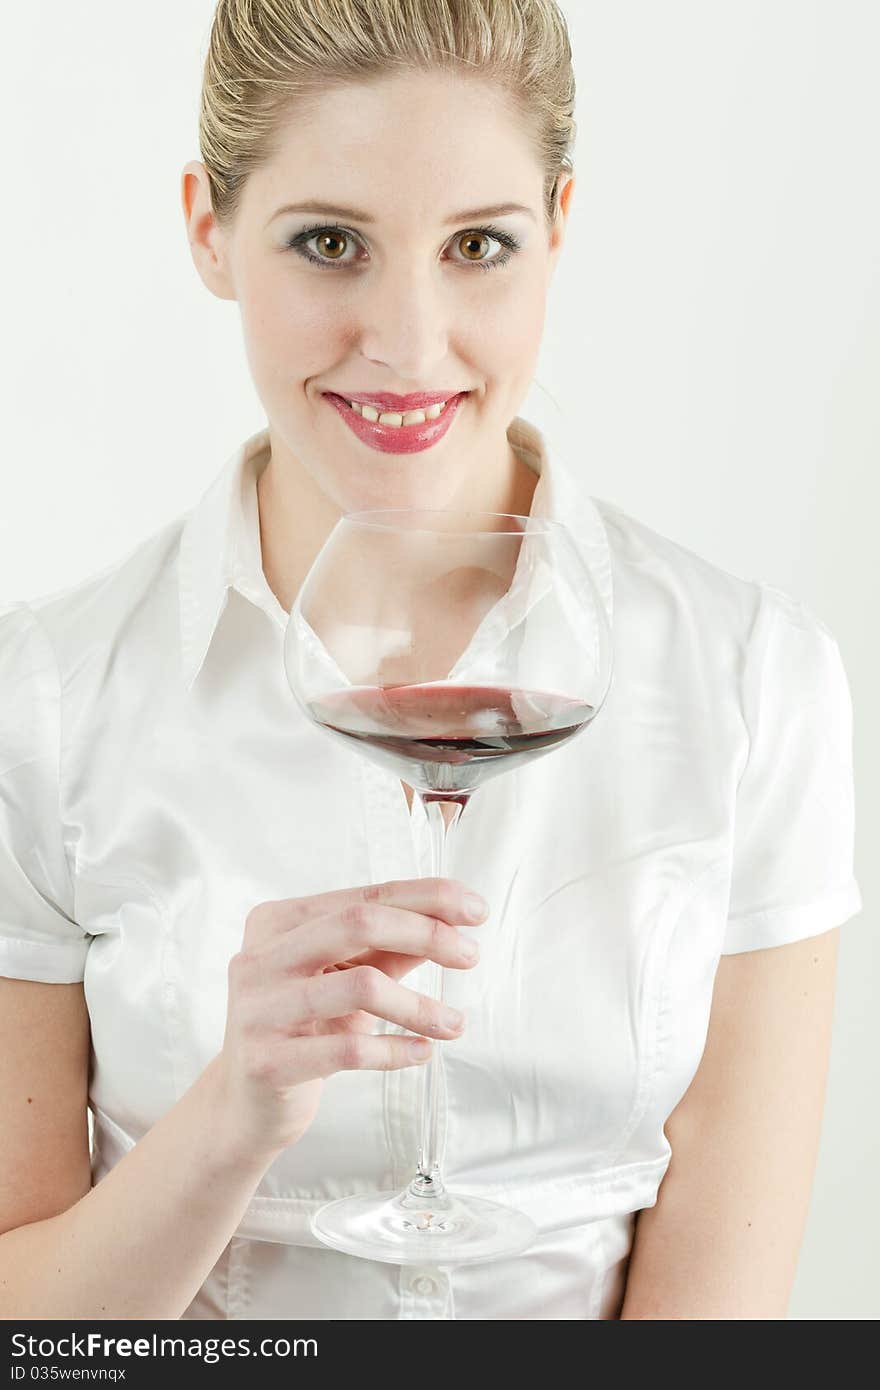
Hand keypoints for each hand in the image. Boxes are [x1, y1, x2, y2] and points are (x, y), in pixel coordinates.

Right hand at [213, 877, 487, 1157]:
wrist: (249, 1104)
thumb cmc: (306, 1028)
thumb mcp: (346, 977)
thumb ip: (391, 948)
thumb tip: (455, 921)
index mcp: (276, 922)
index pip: (363, 897)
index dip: (425, 897)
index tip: (476, 910)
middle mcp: (259, 957)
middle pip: (358, 924)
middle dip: (426, 934)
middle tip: (471, 956)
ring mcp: (258, 1009)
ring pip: (360, 987)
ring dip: (419, 1006)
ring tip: (454, 1023)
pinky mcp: (267, 1062)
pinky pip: (349, 1049)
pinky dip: (396, 1049)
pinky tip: (422, 1052)